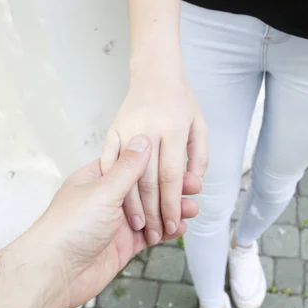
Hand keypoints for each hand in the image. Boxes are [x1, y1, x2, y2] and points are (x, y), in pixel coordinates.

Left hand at [39, 135, 198, 307]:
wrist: (55, 272)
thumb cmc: (70, 226)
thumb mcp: (103, 190)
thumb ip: (127, 168)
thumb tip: (142, 139)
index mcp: (97, 178)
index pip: (132, 165)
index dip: (158, 163)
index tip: (182, 163)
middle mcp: (106, 199)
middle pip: (145, 189)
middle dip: (170, 189)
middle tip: (194, 188)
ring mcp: (115, 224)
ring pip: (150, 213)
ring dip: (171, 211)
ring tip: (192, 209)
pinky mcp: (121, 246)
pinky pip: (148, 235)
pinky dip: (164, 232)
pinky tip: (180, 228)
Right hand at [101, 70, 206, 245]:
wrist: (155, 73)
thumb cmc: (181, 101)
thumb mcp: (199, 125)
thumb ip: (199, 156)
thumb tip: (195, 185)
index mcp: (173, 130)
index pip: (171, 177)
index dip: (172, 205)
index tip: (174, 225)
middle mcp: (148, 130)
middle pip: (148, 181)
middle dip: (154, 212)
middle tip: (157, 235)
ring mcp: (126, 130)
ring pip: (126, 176)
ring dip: (133, 206)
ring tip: (140, 227)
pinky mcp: (111, 130)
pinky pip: (107, 161)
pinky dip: (112, 184)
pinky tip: (117, 204)